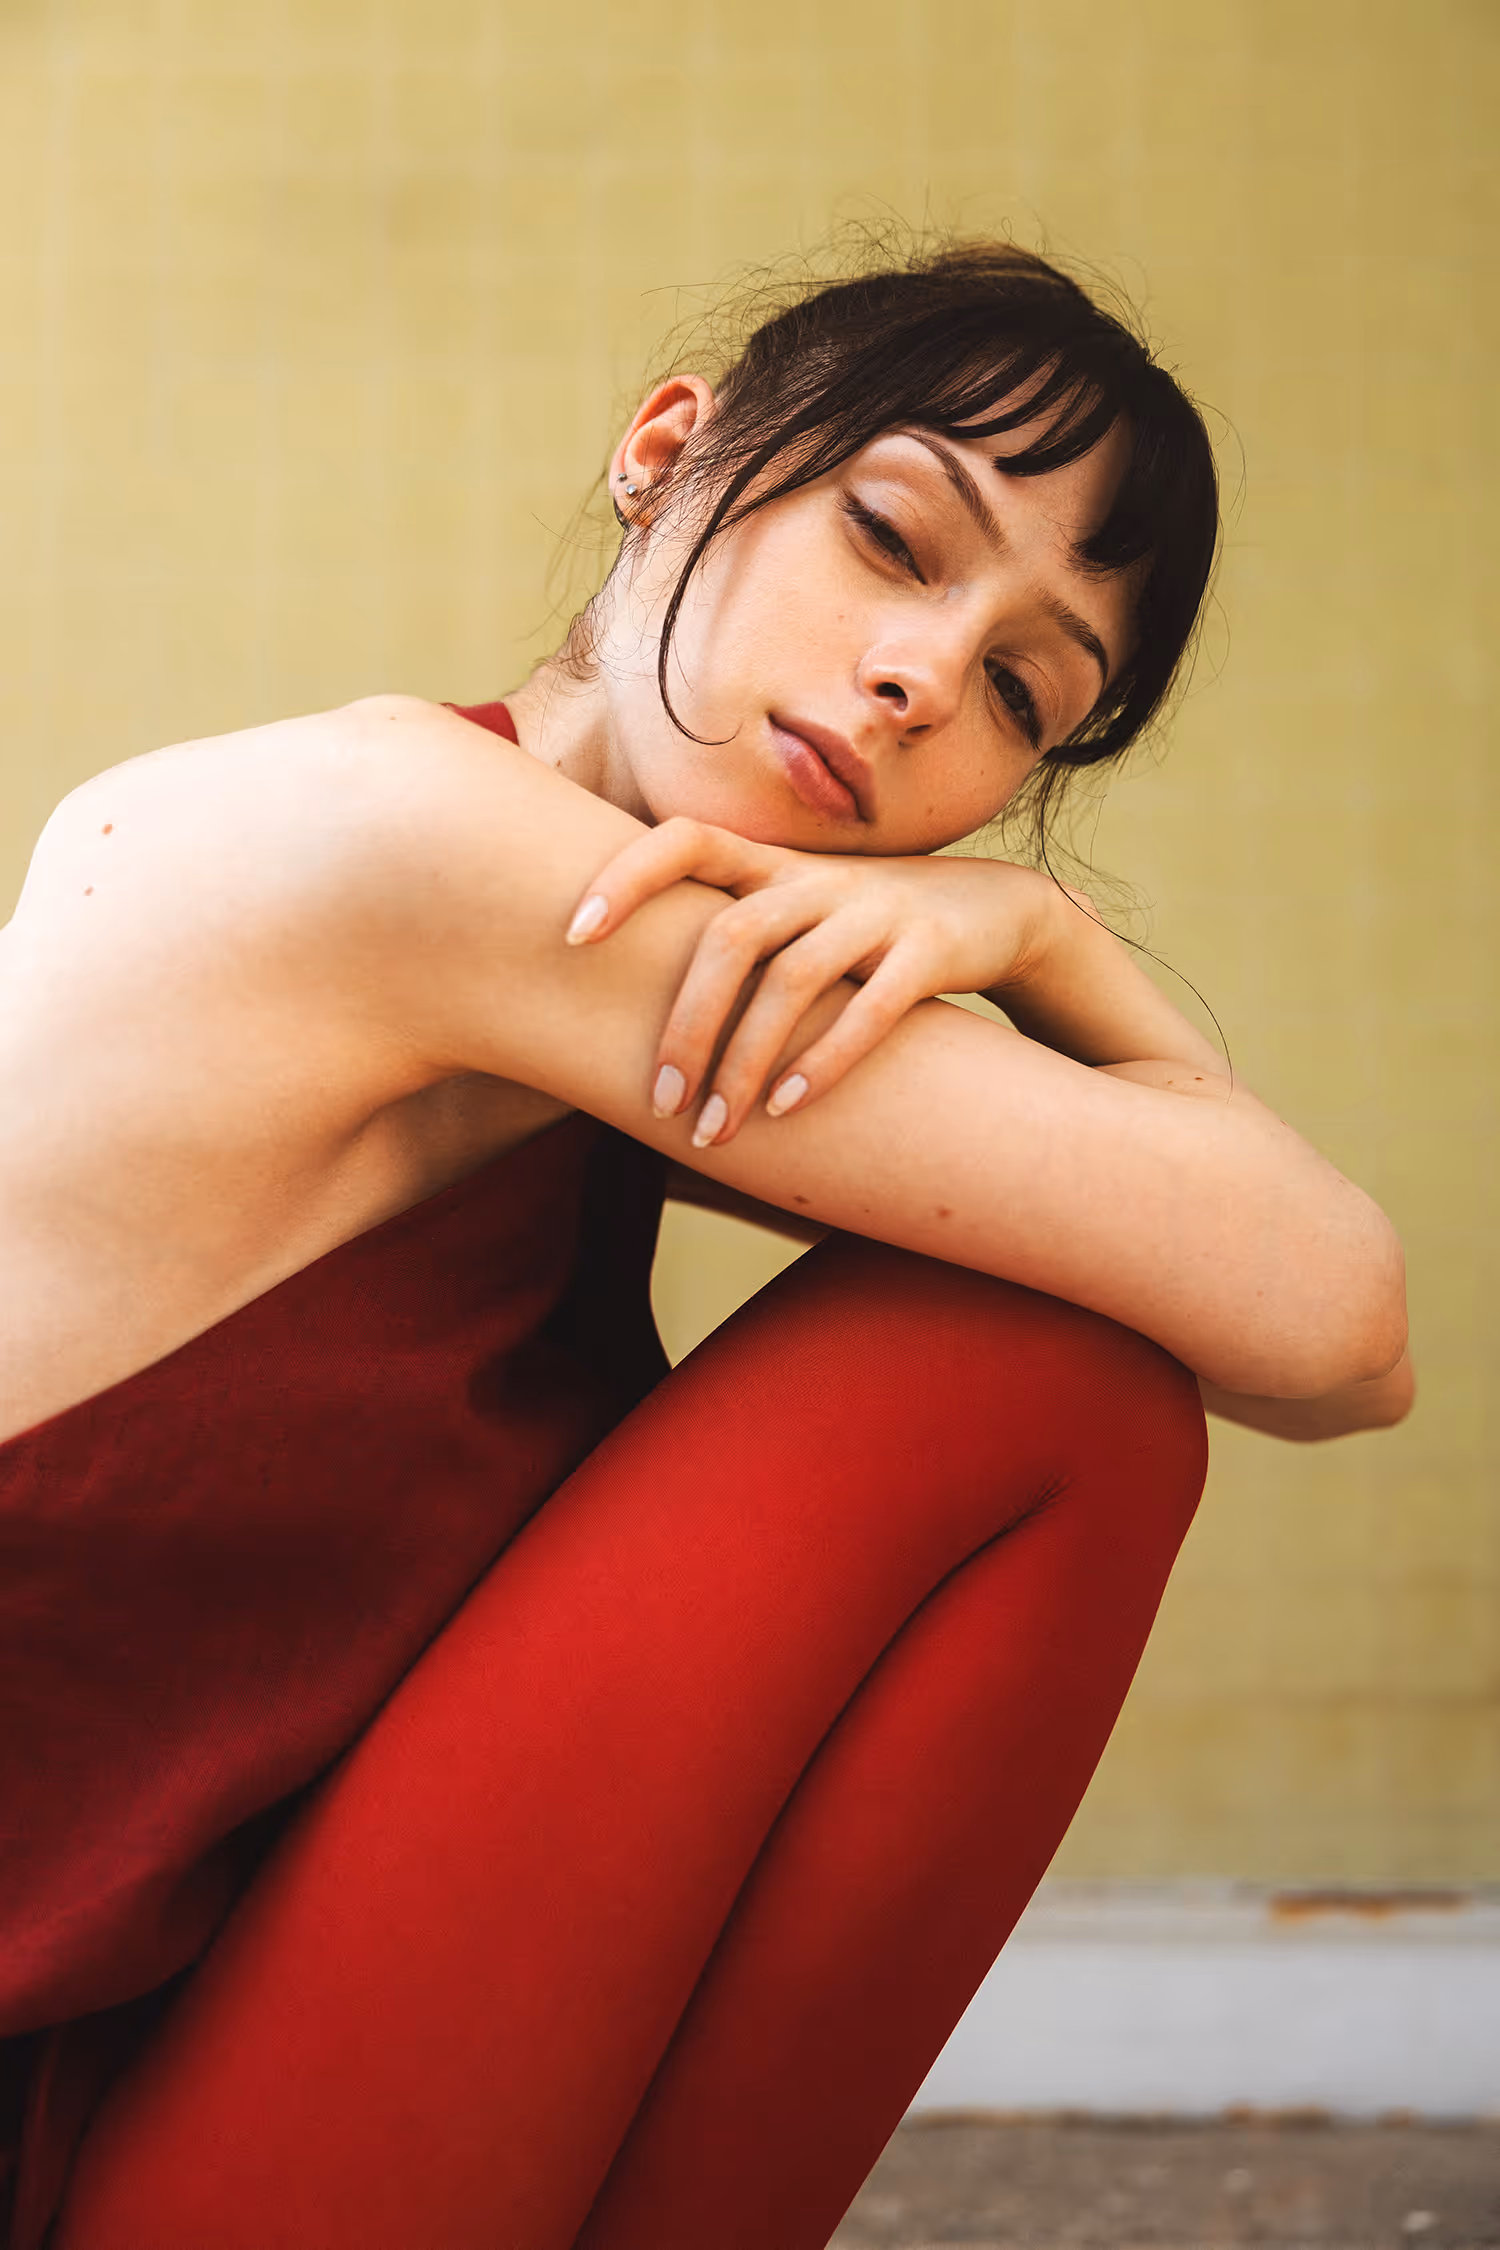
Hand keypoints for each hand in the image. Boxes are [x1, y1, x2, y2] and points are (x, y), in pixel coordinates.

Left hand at [564, 815, 1057, 1144]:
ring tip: (718, 1131)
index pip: (686, 841)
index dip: (626, 877)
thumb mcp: (793, 910)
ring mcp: (876, 911)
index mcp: (771, 866)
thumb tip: (617, 992)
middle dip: (686, 1028)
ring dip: (745, 1064)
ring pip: (792, 982)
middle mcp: (816, 880)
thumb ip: (724, 930)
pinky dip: (826, 1061)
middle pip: (730, 939)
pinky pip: (871, 1008)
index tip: (573, 933)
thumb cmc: (862, 926)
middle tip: (660, 1105)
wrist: (995, 908)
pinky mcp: (929, 952)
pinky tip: (791, 1109)